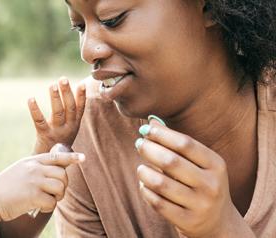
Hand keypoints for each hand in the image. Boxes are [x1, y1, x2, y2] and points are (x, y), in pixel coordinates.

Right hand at [0, 144, 84, 221]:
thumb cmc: (5, 188)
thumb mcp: (20, 171)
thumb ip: (36, 169)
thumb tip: (58, 171)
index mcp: (32, 161)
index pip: (56, 156)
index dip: (72, 158)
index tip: (83, 158)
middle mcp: (34, 168)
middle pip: (63, 174)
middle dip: (63, 186)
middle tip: (55, 194)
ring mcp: (34, 181)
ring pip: (60, 188)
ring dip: (57, 197)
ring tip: (46, 200)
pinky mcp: (33, 196)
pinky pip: (52, 202)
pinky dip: (47, 207)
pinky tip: (37, 207)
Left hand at [28, 77, 85, 153]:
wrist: (51, 168)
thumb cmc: (59, 147)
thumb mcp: (68, 132)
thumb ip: (70, 118)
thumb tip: (71, 97)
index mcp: (74, 126)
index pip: (80, 109)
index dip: (82, 97)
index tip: (83, 84)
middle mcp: (68, 128)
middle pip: (69, 108)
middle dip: (67, 93)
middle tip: (63, 79)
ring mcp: (57, 132)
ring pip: (57, 112)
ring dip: (55, 98)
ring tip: (52, 85)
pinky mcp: (44, 135)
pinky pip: (39, 121)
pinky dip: (35, 109)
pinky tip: (31, 99)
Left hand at [135, 118, 245, 236]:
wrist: (218, 222)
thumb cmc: (201, 183)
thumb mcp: (198, 163)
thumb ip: (177, 143)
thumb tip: (152, 121)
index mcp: (216, 165)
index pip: (185, 144)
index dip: (162, 134)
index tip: (145, 129)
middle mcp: (211, 184)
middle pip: (171, 161)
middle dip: (149, 149)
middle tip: (139, 144)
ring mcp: (200, 205)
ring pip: (161, 184)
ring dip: (144, 172)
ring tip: (141, 168)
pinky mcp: (187, 221)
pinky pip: (157, 203)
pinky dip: (146, 191)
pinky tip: (144, 185)